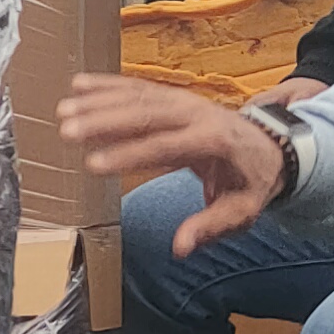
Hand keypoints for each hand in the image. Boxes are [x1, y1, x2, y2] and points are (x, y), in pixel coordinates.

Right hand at [56, 75, 294, 250]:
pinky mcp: (174, 97)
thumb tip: (180, 248)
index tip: (93, 165)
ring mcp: (184, 101)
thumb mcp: (241, 212)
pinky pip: (138, 87)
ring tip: (63, 110)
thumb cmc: (251, 183)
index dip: (128, 155)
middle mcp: (197, 114)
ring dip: (98, 101)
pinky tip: (78, 85)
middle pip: (146, 114)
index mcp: (214, 141)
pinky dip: (107, 85)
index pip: (165, 147)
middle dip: (103, 121)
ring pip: (137, 96)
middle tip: (67, 131)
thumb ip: (209, 227)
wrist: (270, 147)